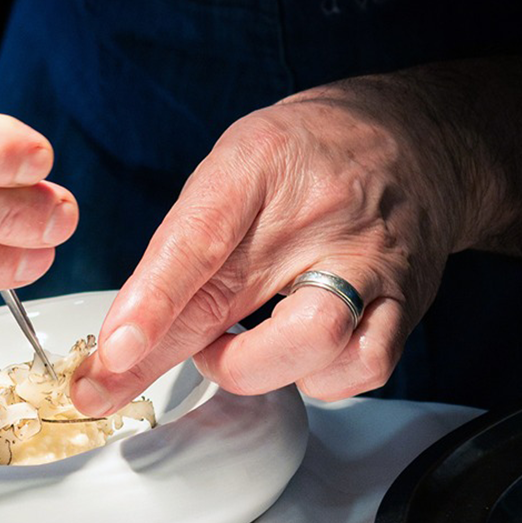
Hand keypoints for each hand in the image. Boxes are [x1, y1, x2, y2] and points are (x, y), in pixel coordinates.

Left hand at [71, 79, 473, 414]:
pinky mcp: (403, 302)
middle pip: (235, 300)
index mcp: (260, 163)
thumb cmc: (313, 153)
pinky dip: (319, 379)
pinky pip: (362, 366)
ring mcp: (368, 260)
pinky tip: (295, 358)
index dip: (154, 298)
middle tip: (105, 385)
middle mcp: (319, 213)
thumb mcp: (237, 165)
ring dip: (250, 368)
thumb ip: (189, 240)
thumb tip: (134, 327)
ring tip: (230, 348)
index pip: (201, 234)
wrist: (416, 137)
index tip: (115, 348)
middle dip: (159, 356)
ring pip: (312, 344)